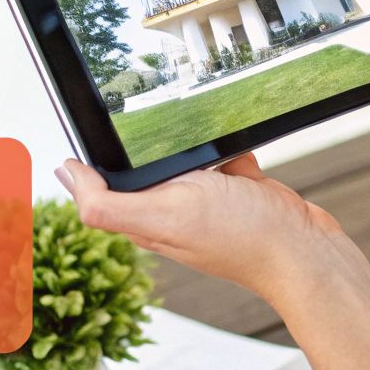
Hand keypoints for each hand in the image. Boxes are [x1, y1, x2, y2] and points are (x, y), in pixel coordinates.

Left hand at [55, 152, 346, 303]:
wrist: (305, 249)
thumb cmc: (240, 237)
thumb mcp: (165, 213)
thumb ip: (109, 204)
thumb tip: (65, 177)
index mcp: (144, 219)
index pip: (100, 188)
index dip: (86, 161)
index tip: (80, 128)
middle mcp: (170, 210)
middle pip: (140, 165)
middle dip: (143, 142)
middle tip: (144, 120)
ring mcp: (204, 200)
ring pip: (182, 156)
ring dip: (191, 141)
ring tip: (200, 139)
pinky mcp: (235, 189)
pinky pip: (223, 155)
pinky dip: (230, 149)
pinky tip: (239, 156)